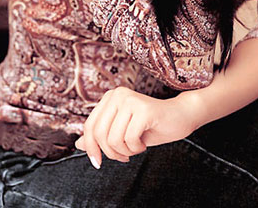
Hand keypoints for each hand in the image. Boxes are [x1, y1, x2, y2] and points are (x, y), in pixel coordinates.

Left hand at [74, 86, 198, 168]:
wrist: (179, 117)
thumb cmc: (150, 125)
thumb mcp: (121, 132)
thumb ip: (101, 135)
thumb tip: (78, 144)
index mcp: (109, 97)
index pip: (89, 126)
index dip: (90, 148)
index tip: (97, 162)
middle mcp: (117, 94)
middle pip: (99, 133)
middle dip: (110, 152)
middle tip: (123, 157)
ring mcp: (130, 99)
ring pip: (114, 138)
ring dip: (125, 151)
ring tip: (136, 147)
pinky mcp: (143, 108)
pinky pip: (130, 138)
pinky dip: (136, 148)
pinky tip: (143, 142)